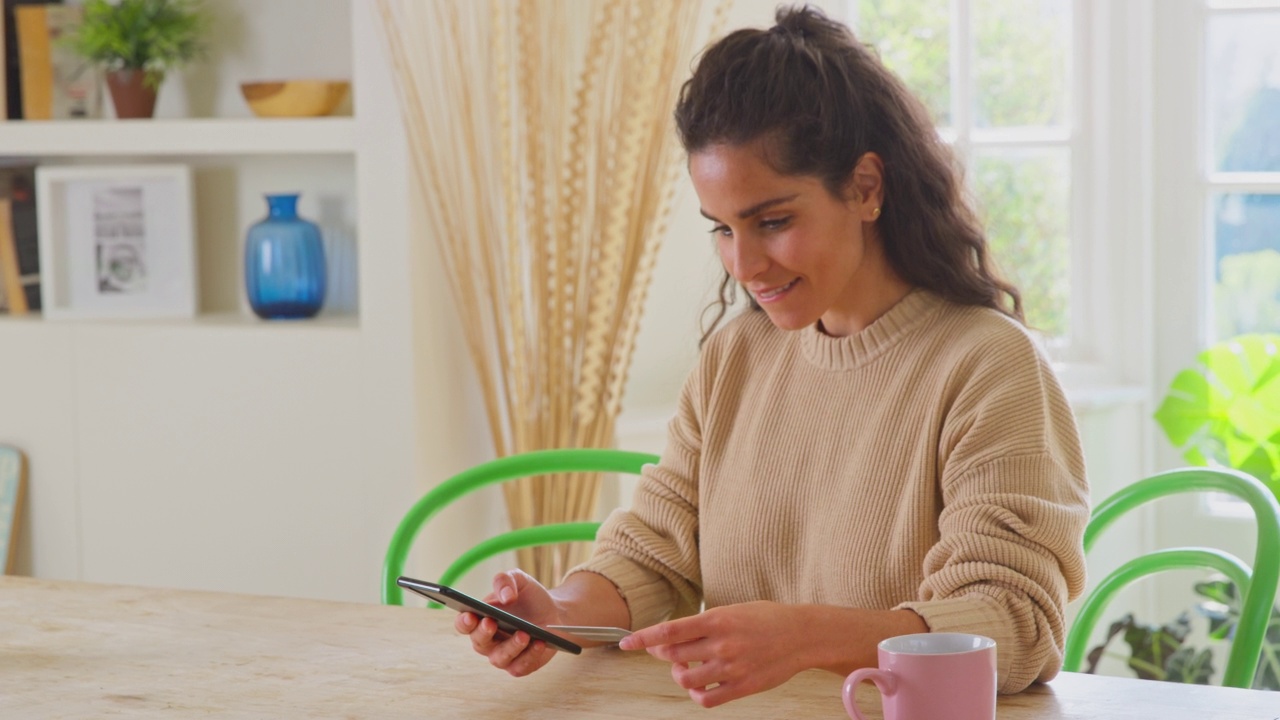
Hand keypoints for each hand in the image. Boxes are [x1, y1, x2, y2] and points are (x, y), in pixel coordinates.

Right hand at [454, 569, 564, 677]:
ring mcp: (503, 655)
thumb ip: (506, 581)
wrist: (555, 611)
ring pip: (499, 658)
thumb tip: (505, 597)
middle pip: (478, 643)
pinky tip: (539, 643)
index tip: (470, 615)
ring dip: (511, 647)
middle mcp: (488, 640)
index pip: (464, 624)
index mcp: (481, 618)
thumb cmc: (530, 597)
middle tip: (492, 622)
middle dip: (484, 633)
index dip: (464, 622)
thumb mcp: (519, 580)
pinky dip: (530, 656)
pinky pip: (520, 667)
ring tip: (524, 634)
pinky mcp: (521, 665)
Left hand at [618, 601, 808, 707]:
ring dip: (679, 674)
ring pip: (685, 679)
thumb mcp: (732, 610)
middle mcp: (721, 644)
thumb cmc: (766, 618)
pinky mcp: (742, 687)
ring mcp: (731, 667)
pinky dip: (696, 694)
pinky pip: (706, 699)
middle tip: (665, 651)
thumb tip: (672, 637)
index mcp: (717, 619)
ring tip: (687, 667)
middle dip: (662, 654)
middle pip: (673, 655)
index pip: (669, 631)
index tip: (626, 643)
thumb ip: (704, 623)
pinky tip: (701, 685)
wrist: (801, 635)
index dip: (643, 638)